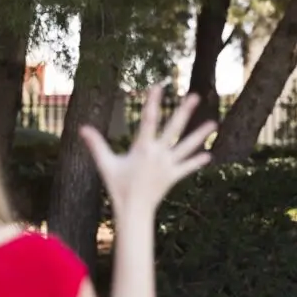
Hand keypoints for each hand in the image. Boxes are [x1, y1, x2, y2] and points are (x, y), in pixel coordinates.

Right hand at [79, 87, 215, 212]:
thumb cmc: (118, 186)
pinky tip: (208, 155)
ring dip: (200, 135)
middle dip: (184, 111)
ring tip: (214, 123)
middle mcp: (158, 154)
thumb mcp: (105, 164)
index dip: (153, 101)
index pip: (149, 119)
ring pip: (187, 146)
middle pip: (174, 128)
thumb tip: (82, 128)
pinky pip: (187, 167)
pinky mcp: (173, 176)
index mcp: (143, 148)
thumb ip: (95, 145)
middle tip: (195, 96)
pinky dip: (197, 162)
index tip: (158, 86)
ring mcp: (168, 165)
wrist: (133, 211)